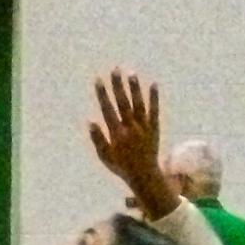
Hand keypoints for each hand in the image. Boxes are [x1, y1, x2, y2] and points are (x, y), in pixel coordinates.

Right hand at [89, 69, 175, 217]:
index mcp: (116, 134)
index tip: (98, 80)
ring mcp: (143, 127)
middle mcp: (130, 128)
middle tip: (115, 69)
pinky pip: (154, 110)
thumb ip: (98, 139)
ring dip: (135, 88)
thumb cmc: (121, 166)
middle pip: (123, 102)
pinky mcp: (154, 128)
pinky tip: (153, 84)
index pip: (107, 109)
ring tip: (131, 73)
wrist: (144, 175)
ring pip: (138, 104)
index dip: (102, 94)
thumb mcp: (105, 156)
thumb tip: (90, 121)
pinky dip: (154, 98)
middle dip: (118, 85)